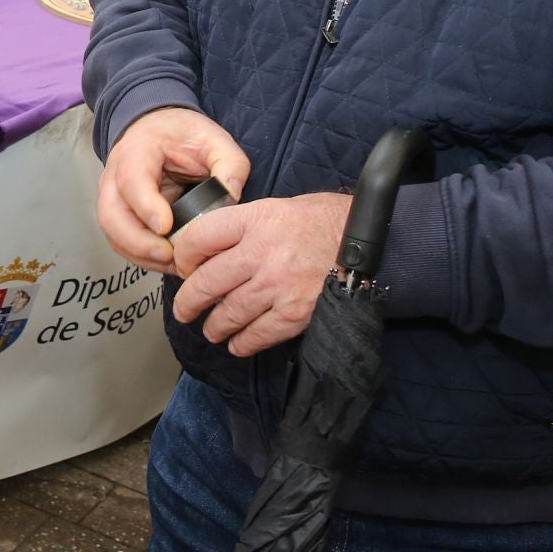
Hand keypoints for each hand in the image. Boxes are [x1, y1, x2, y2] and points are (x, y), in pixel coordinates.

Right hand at [97, 108, 249, 274]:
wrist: (160, 130)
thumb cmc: (183, 135)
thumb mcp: (214, 140)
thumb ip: (230, 165)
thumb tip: (231, 197)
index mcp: (137, 150)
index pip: (132, 180)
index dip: (146, 206)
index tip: (166, 227)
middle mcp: (115, 176)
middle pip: (111, 215)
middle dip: (138, 242)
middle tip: (170, 255)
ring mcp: (113, 198)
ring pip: (113, 234)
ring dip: (141, 255)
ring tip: (175, 264)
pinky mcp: (119, 216)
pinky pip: (122, 242)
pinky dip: (142, 257)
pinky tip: (168, 262)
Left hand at [172, 193, 350, 356]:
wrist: (369, 241)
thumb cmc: (320, 221)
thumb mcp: (275, 208)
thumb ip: (241, 227)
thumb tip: (207, 251)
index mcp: (255, 220)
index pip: (199, 238)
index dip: (183, 257)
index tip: (183, 268)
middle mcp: (262, 253)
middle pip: (206, 282)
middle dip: (188, 301)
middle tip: (184, 310)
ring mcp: (279, 286)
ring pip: (228, 313)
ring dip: (214, 326)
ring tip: (211, 330)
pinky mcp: (296, 313)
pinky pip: (257, 335)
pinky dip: (242, 343)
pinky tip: (237, 343)